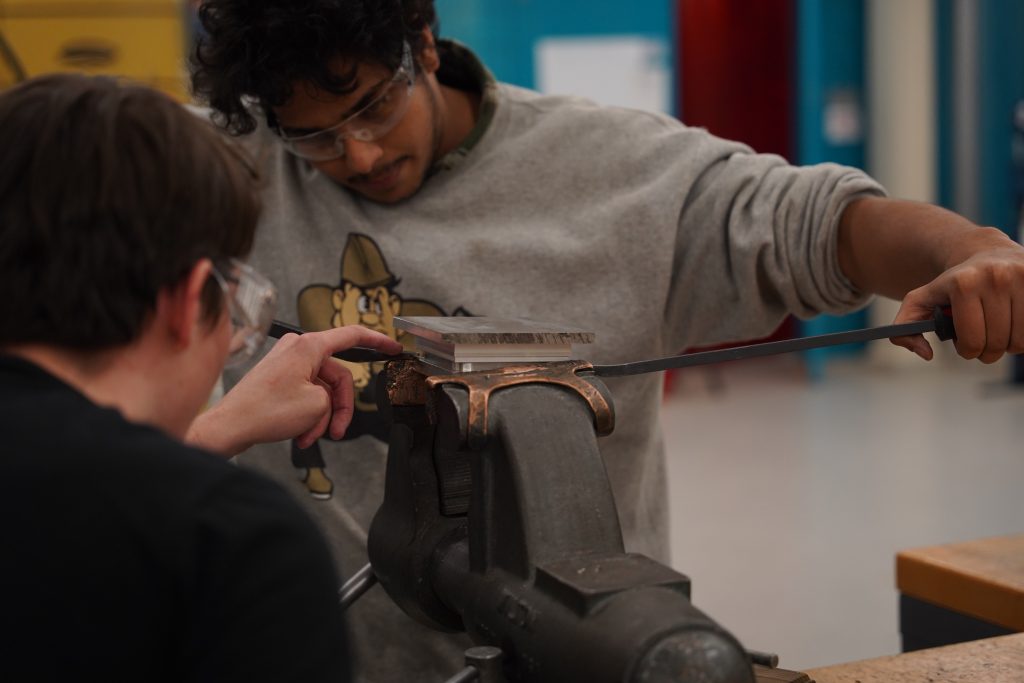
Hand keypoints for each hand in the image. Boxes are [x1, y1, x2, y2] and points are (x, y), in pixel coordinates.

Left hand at [188, 326, 402, 454]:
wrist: (229, 426)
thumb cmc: (266, 411)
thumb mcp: (317, 405)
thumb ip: (333, 396)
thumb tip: (325, 398)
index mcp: (309, 345)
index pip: (353, 335)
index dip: (377, 341)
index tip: (394, 347)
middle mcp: (297, 349)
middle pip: (337, 376)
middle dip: (339, 407)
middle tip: (336, 431)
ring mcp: (287, 363)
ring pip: (321, 391)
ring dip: (320, 417)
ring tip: (309, 437)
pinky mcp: (278, 378)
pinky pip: (305, 395)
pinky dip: (307, 416)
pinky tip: (299, 435)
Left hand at [891, 228, 1023, 362]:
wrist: (986, 251)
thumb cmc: (951, 284)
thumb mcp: (919, 300)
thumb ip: (905, 329)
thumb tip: (926, 354)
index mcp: (963, 283)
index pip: (971, 341)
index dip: (967, 351)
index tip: (964, 345)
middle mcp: (995, 277)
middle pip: (997, 344)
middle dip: (987, 352)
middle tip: (982, 343)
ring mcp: (1022, 277)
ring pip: (1020, 340)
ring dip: (1009, 346)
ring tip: (998, 332)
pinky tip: (1013, 323)